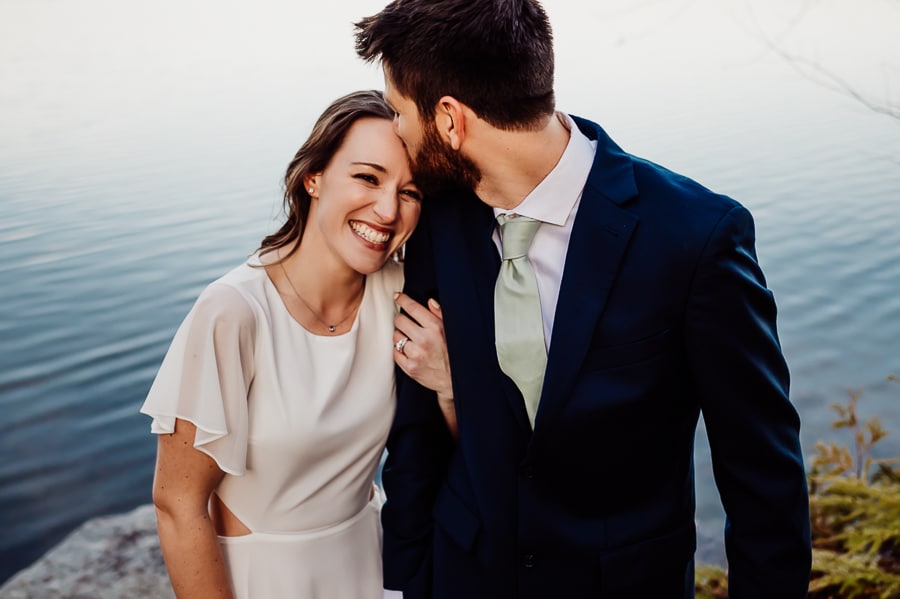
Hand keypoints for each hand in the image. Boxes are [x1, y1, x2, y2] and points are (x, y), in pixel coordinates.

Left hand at [393, 294, 456, 437]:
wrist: (454, 380)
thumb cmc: (454, 352)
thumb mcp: (451, 330)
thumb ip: (440, 314)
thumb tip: (429, 302)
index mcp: (435, 327)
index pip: (412, 308)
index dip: (402, 299)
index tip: (397, 296)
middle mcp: (424, 340)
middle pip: (400, 320)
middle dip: (401, 319)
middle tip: (406, 322)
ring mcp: (416, 354)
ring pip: (396, 336)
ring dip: (400, 336)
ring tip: (411, 340)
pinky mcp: (410, 367)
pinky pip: (395, 353)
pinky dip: (399, 350)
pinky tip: (408, 351)